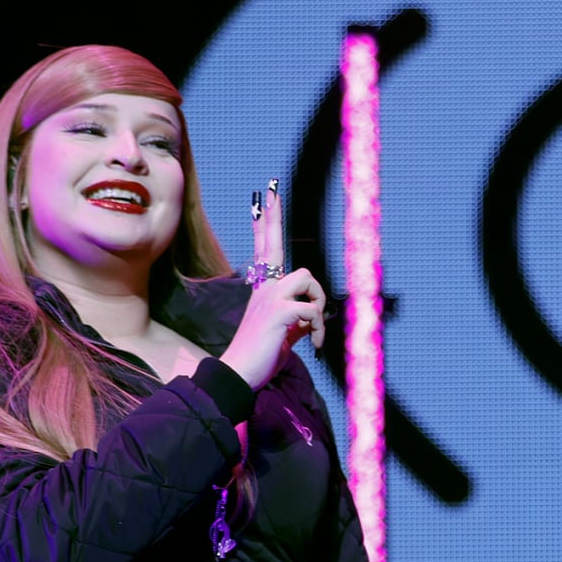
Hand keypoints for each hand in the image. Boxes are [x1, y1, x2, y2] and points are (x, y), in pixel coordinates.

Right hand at [222, 182, 325, 389]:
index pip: (264, 251)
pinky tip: (314, 344)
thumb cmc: (261, 356)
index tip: (261, 200)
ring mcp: (270, 297)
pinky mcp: (279, 312)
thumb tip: (315, 318)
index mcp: (264, 290)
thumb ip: (299, 321)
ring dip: (318, 301)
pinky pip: (313, 309)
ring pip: (307, 278)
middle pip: (271, 245)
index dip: (264, 226)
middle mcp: (265, 288)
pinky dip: (320, 329)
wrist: (242, 373)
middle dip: (273, 217)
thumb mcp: (286, 334)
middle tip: (271, 188)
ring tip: (313, 329)